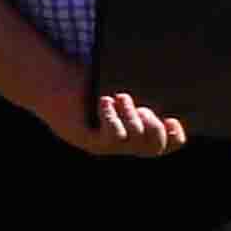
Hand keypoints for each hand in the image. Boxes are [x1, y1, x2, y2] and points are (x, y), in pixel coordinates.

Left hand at [63, 84, 189, 159]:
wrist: (55, 89)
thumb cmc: (94, 85)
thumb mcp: (124, 90)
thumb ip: (144, 93)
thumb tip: (170, 83)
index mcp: (140, 132)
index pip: (168, 144)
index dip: (175, 136)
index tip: (171, 119)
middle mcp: (126, 145)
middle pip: (154, 146)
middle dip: (154, 126)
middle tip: (143, 109)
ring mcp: (109, 147)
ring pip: (134, 139)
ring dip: (131, 116)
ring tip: (121, 96)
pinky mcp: (92, 142)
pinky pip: (112, 135)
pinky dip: (112, 116)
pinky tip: (106, 100)